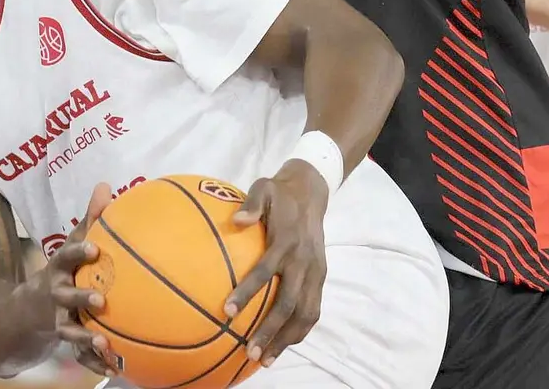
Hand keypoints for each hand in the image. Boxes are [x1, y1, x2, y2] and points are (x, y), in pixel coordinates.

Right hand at [41, 183, 116, 375]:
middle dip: (81, 299)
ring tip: (104, 342)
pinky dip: (95, 362)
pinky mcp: (64, 341)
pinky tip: (114, 367)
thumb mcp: (70, 246)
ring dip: (86, 338)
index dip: (78, 252)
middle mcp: (55, 295)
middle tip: (100, 301)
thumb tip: (104, 186)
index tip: (94, 249)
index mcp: (58, 270)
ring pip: (70, 331)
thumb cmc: (60, 272)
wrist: (22, 314)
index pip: (66, 257)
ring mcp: (57, 320)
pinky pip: (80, 354)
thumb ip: (90, 219)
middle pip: (66, 297)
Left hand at [223, 160, 329, 366]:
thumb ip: (251, 204)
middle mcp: (303, 261)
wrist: (313, 192)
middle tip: (250, 352)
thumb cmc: (279, 194)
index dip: (247, 291)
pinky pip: (313, 310)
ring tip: (266, 359)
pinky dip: (300, 330)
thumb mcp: (264, 188)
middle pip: (288, 303)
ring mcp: (315, 272)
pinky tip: (282, 345)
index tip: (227, 311)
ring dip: (286, 339)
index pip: (265, 271)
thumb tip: (237, 220)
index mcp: (287, 241)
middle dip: (270, 330)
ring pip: (304, 313)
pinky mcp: (321, 277)